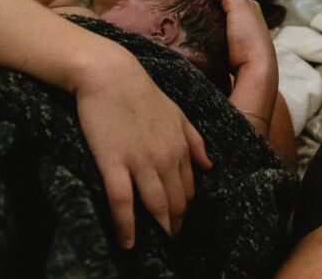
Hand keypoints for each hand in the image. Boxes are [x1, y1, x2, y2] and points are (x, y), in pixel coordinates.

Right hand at [75, 52, 211, 247]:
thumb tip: (210, 166)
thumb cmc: (143, 94)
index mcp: (182, 146)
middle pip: (176, 202)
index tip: (180, 220)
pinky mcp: (114, 163)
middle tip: (172, 240)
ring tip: (159, 246)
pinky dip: (126, 226)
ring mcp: (141, 161)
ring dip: (159, 230)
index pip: (190, 189)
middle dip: (176, 224)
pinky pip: (122, 203)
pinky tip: (128, 243)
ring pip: (155, 206)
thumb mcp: (179, 114)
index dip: (186, 208)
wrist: (111, 75)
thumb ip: (195, 141)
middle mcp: (166, 157)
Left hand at [176, 0, 278, 138]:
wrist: (257, 71)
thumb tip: (192, 71)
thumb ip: (217, 58)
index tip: (190, 4)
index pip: (228, 9)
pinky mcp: (238, 3)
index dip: (209, 4)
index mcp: (250, 25)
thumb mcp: (227, 62)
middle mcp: (251, 11)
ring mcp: (247, 5)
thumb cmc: (243, 74)